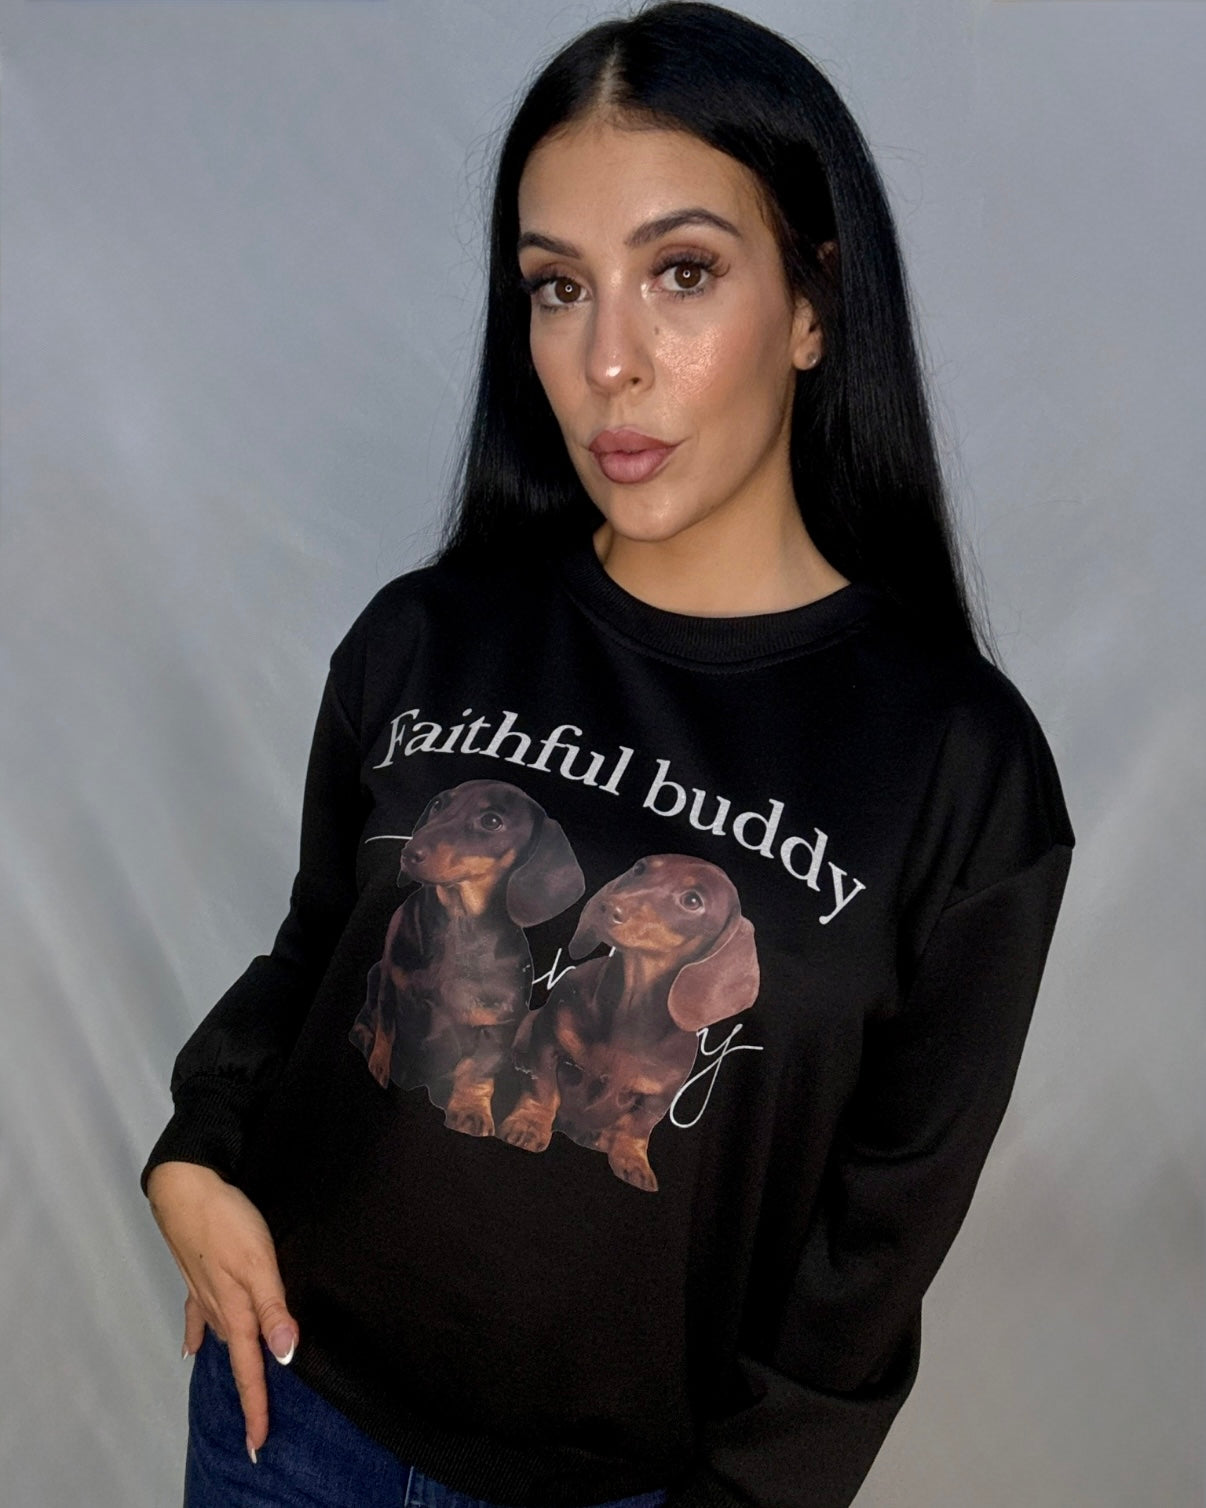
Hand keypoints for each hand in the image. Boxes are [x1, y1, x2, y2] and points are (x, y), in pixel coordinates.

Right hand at [146, 1160, 298, 1459]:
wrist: (185, 1188)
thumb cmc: (228, 1222)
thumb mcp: (260, 1263)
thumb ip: (273, 1308)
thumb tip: (285, 1356)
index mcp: (237, 1311)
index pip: (251, 1369)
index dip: (256, 1407)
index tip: (258, 1444)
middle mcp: (219, 1310)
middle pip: (237, 1358)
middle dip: (248, 1391)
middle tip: (256, 1423)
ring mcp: (203, 1293)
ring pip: (222, 1337)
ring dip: (233, 1362)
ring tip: (244, 1388)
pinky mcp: (195, 1274)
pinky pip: (197, 1315)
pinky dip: (198, 1334)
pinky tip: (193, 1350)